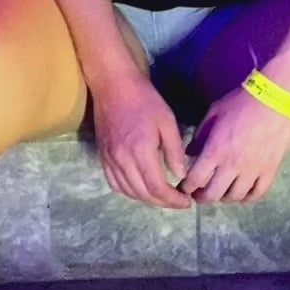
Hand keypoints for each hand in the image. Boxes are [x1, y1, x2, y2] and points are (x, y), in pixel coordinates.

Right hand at [92, 72, 192, 208]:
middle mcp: (122, 160)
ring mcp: (110, 160)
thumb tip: (181, 175)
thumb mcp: (167, 122)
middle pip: (143, 194)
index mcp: (140, 151)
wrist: (114, 86)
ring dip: (147, 200)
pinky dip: (129, 192)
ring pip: (128, 192)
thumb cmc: (145, 101)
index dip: (172, 200)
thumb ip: (174, 151)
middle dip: (163, 203)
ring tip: (162, 197)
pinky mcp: (103, 157)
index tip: (186, 201)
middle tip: (177, 202)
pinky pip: (115, 184)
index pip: (157, 188)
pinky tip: (141, 189)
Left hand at [181, 86, 289, 203]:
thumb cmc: (241, 102)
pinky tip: (242, 192)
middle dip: (202, 197)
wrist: (275, 98)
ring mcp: (253, 171)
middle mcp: (232, 166)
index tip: (185, 187)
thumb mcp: (213, 113)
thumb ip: (200, 136)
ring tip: (221, 191)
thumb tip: (190, 153)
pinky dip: (247, 197)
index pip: (195, 180)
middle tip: (199, 194)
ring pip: (235, 197)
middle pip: (213, 195)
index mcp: (215, 151)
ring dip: (224, 197)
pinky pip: (257, 193)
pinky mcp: (270, 171)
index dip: (186, 187)